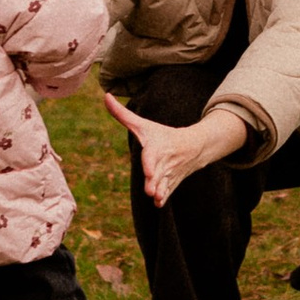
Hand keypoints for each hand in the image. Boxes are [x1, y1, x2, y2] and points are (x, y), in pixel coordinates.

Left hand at [110, 96, 249, 206]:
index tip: (148, 172)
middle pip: (158, 173)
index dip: (150, 164)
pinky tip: (158, 203)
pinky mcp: (172, 182)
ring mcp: (169, 173)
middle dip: (154, 181)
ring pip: (164, 184)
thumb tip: (105, 96)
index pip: (152, 156)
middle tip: (149, 190)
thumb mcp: (144, 125)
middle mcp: (164, 161)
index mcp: (156, 147)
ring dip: (160, 191)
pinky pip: (169, 191)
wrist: (193, 146)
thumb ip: (123, 114)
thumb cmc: (162, 135)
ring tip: (154, 197)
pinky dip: (164, 197)